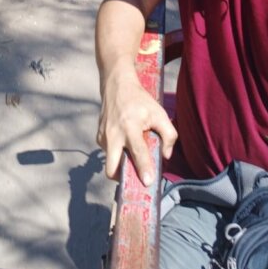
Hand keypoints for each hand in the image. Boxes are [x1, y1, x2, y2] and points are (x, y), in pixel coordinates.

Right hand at [97, 68, 176, 184]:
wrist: (117, 85)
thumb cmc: (140, 100)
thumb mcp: (159, 113)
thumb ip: (169, 134)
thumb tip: (166, 156)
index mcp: (130, 127)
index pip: (138, 152)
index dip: (143, 168)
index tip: (148, 182)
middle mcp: (114, 134)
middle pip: (111, 167)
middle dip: (121, 178)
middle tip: (133, 178)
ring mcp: (103, 136)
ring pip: (110, 161)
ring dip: (120, 164)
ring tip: (131, 156)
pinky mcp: (98, 136)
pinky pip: (108, 152)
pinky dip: (116, 154)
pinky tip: (124, 144)